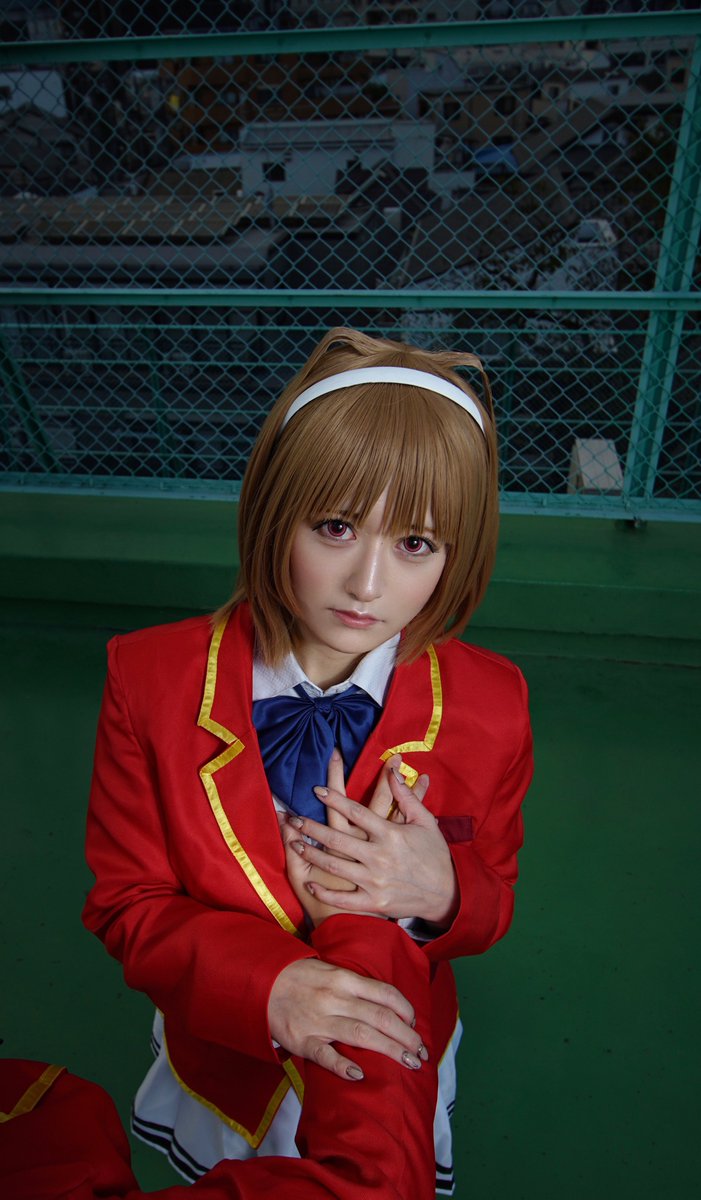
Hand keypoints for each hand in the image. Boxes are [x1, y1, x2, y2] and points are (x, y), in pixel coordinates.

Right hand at [268, 955, 427, 1081]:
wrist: (262, 983)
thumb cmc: (301, 977)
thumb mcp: (330, 970)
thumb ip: (355, 986)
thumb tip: (386, 1002)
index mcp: (344, 979)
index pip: (384, 993)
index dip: (405, 1009)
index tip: (415, 1023)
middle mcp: (335, 998)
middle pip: (380, 1018)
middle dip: (406, 1036)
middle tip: (422, 1052)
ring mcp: (319, 1021)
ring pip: (362, 1036)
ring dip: (390, 1050)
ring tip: (410, 1063)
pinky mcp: (302, 1041)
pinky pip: (325, 1055)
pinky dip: (342, 1065)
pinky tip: (359, 1074)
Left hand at [286, 765, 458, 925]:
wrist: (446, 894)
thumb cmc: (435, 855)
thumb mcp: (425, 822)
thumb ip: (407, 797)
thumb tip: (393, 772)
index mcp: (391, 834)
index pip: (357, 812)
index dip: (335, 798)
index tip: (316, 789)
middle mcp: (379, 857)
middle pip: (337, 838)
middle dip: (311, 827)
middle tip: (293, 818)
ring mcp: (375, 881)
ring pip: (335, 866)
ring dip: (311, 854)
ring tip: (293, 844)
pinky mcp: (374, 902)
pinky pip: (344, 899)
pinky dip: (325, 892)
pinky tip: (310, 883)